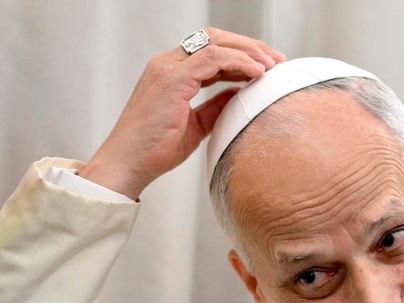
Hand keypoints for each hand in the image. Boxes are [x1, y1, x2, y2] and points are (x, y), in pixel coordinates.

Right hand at [80, 28, 284, 198]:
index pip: (211, 49)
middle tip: (277, 61)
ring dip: (249, 51)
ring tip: (272, 65)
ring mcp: (169, 68)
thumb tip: (240, 95)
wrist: (127, 163)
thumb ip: (215, 107)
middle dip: (250, 46)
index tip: (266, 67)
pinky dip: (239, 62)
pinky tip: (257, 73)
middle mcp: (168, 63)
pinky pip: (213, 59)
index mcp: (171, 72)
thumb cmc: (153, 149)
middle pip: (216, 39)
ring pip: (217, 43)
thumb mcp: (195, 126)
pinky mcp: (172, 79)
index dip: (241, 54)